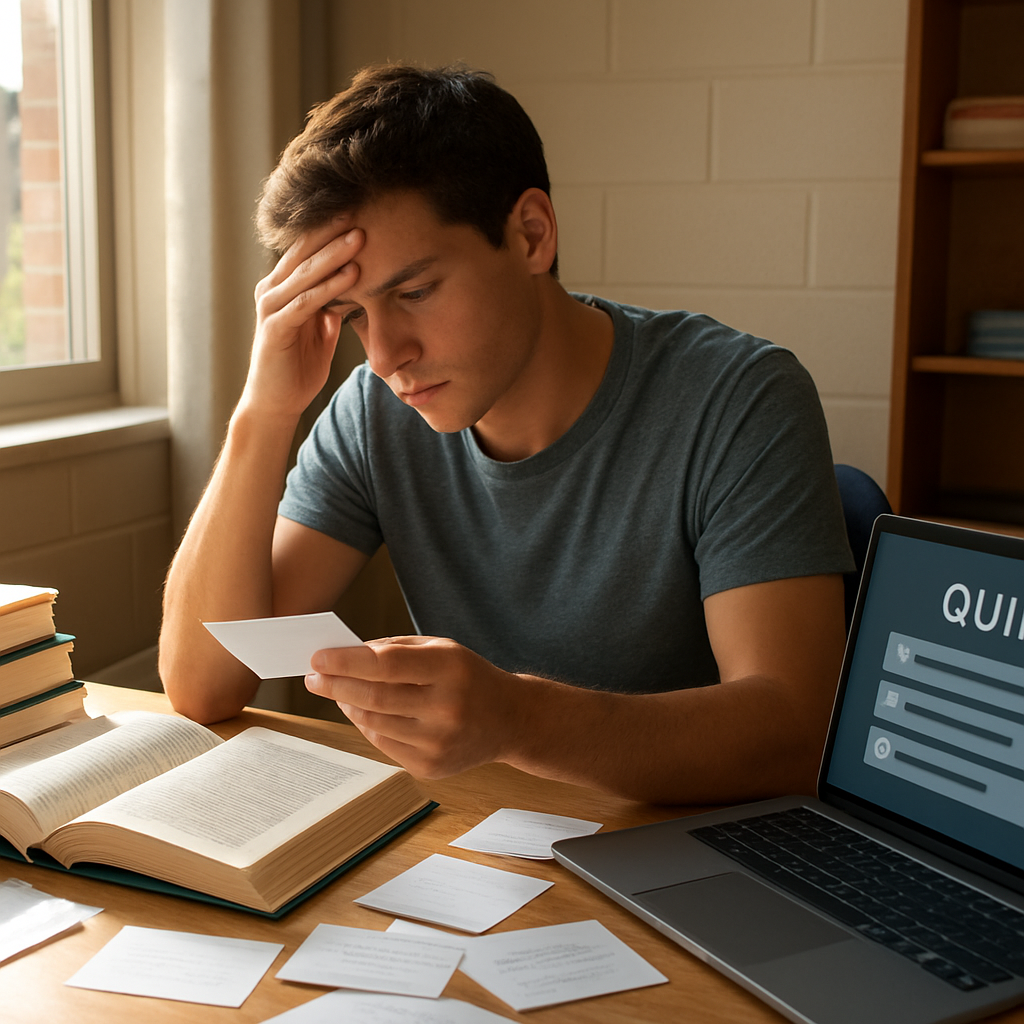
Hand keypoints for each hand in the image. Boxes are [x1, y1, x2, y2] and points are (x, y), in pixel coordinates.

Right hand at [243, 218, 365, 418]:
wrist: (276, 403)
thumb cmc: (298, 367)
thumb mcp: (321, 330)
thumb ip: (331, 306)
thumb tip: (352, 286)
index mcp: (282, 287)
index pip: (307, 250)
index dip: (331, 230)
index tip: (360, 211)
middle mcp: (271, 290)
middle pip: (304, 252)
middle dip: (333, 232)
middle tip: (361, 210)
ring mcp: (270, 307)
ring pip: (305, 273)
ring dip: (335, 254)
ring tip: (361, 237)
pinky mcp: (275, 327)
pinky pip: (306, 301)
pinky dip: (330, 287)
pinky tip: (352, 275)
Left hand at [304, 636, 522, 777]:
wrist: (510, 720)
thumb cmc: (469, 677)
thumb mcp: (442, 649)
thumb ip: (394, 649)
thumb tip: (344, 657)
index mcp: (450, 670)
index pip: (387, 665)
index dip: (346, 661)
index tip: (317, 657)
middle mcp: (446, 709)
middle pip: (374, 698)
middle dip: (335, 685)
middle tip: (313, 676)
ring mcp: (438, 743)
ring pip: (373, 723)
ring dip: (348, 705)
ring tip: (338, 691)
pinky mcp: (431, 767)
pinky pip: (383, 744)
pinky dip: (367, 725)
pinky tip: (364, 711)